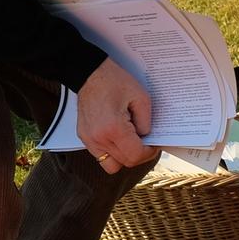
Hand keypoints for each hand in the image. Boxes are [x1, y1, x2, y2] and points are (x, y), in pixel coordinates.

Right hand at [76, 58, 153, 173]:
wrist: (90, 74)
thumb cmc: (113, 81)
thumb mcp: (141, 98)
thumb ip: (146, 122)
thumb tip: (147, 137)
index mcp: (113, 128)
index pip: (135, 155)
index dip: (149, 153)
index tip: (153, 145)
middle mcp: (99, 138)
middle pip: (125, 162)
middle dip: (139, 155)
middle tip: (145, 142)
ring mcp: (89, 140)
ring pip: (112, 165)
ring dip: (124, 157)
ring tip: (130, 142)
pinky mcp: (85, 138)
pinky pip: (101, 156)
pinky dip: (112, 153)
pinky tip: (118, 138)